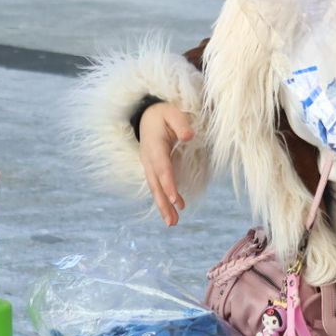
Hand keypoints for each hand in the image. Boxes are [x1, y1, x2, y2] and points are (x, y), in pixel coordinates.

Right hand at [138, 102, 194, 225]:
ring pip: (155, 188)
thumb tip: (189, 136)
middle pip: (156, 184)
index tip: (176, 199)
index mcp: (154, 146)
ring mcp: (149, 165)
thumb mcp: (172, 112)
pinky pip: (157, 186)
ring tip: (172, 223)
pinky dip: (163, 199)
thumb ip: (181, 123)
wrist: (146, 114)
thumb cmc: (162, 113)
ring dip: (163, 206)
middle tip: (172, 221)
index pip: (162, 168)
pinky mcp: (153, 169)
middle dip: (164, 203)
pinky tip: (173, 211)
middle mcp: (149, 159)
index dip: (169, 184)